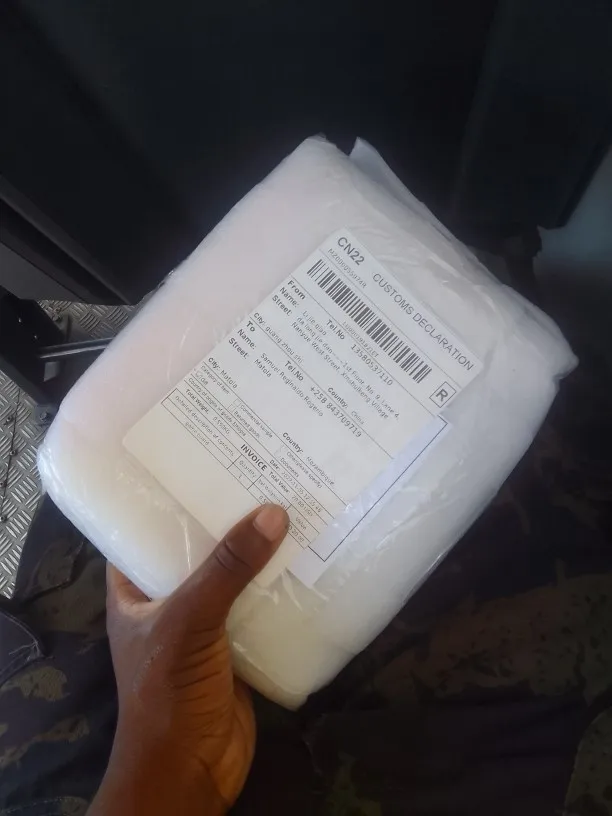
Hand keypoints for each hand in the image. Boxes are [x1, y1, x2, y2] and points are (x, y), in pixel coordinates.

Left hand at [90, 504, 288, 815]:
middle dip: (228, 518)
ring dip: (259, 552)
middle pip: (198, 547)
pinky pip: (259, 605)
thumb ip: (226, 571)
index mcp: (136, 587)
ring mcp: (204, 622)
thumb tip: (272, 513)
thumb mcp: (189, 621)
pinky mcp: (237, 644)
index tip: (204, 458)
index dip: (170, 495)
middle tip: (264, 474)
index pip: (145, 526)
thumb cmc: (168, 693)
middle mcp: (168, 598)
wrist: (191, 771)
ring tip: (293, 505)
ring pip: (233, 575)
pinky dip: (279, 586)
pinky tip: (308, 559)